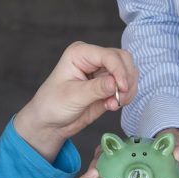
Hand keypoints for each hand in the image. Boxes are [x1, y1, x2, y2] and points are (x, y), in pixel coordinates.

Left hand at [15, 42, 137, 161]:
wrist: (50, 123)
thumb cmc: (53, 105)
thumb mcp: (73, 96)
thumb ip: (96, 89)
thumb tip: (116, 83)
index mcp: (80, 53)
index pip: (109, 55)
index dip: (119, 71)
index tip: (122, 88)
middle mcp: (93, 59)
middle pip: (123, 60)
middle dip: (126, 79)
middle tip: (121, 97)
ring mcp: (102, 72)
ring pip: (128, 72)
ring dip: (127, 89)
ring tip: (114, 104)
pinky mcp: (108, 86)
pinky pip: (125, 86)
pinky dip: (124, 96)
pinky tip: (112, 105)